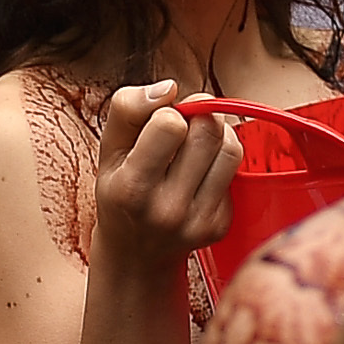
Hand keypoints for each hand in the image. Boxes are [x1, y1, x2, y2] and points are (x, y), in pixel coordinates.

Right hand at [87, 82, 241, 281]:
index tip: (156, 127)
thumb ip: (128, 109)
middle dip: (198, 117)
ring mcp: (196, 221)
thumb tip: (169, 87)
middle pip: (208, 130)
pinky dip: (220, 164)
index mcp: (131, 187)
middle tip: (182, 128)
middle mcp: (166, 209)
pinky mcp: (219, 226)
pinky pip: (235, 173)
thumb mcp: (108, 150)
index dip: (167, 113)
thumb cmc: (120, 192)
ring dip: (216, 135)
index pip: (171, 124)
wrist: (133, 255)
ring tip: (195, 145)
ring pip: (231, 148)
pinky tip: (198, 175)